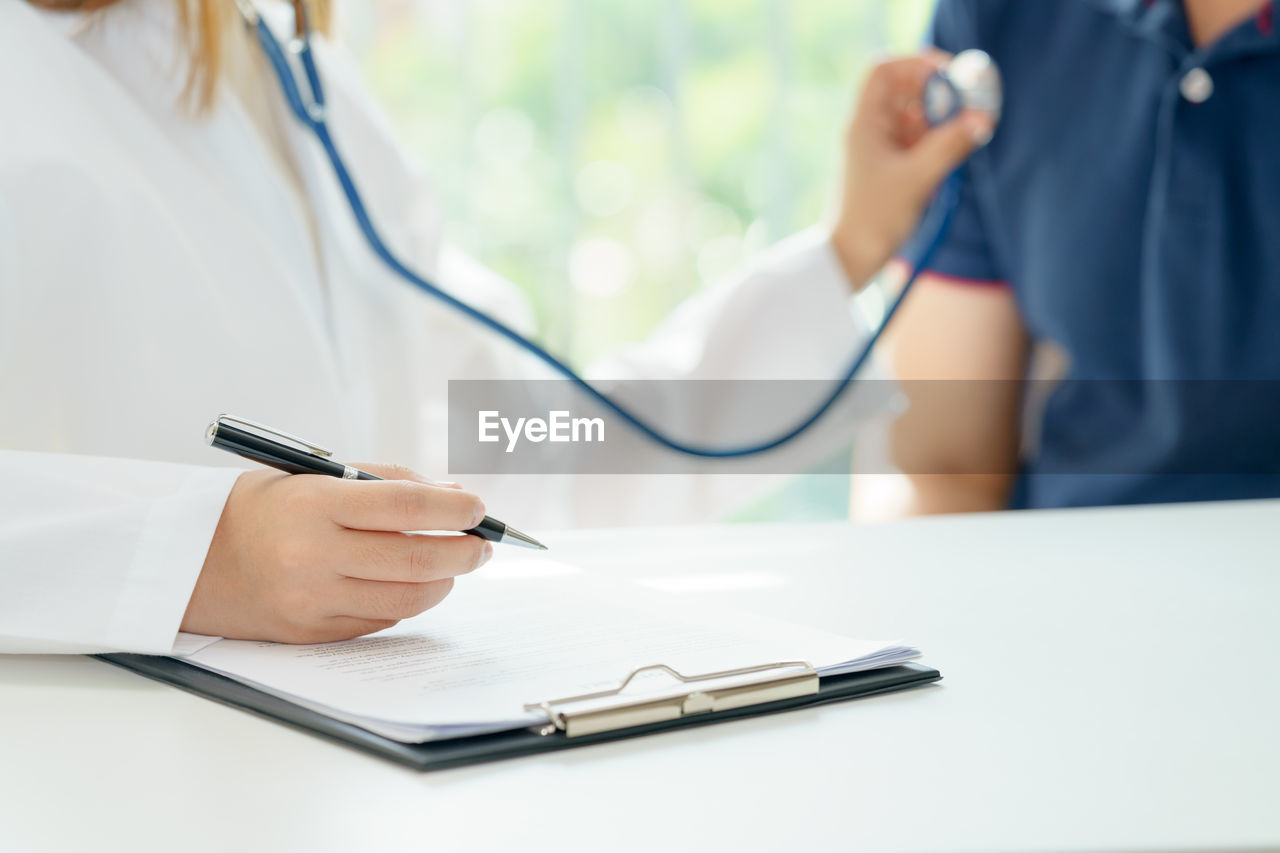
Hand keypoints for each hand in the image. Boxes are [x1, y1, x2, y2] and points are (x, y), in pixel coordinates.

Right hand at [181, 464, 491, 642]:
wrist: (186, 560)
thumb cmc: (260, 508)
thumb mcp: (313, 475)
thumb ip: (387, 482)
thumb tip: (454, 497)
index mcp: (313, 504)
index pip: (407, 507)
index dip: (455, 510)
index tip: (480, 508)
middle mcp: (312, 555)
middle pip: (417, 560)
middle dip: (465, 551)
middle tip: (484, 542)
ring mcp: (311, 600)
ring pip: (408, 599)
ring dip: (446, 581)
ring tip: (456, 562)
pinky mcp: (311, 633)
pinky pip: (381, 620)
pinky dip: (408, 601)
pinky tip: (412, 583)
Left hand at [831, 52, 995, 286]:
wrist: (850, 260)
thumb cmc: (873, 220)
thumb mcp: (917, 179)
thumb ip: (950, 145)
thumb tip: (982, 118)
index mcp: (864, 124)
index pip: (885, 71)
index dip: (917, 64)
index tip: (950, 74)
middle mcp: (868, 131)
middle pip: (905, 92)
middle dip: (939, 96)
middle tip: (968, 109)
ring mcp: (878, 150)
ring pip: (913, 118)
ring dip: (941, 122)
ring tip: (962, 136)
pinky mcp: (888, 169)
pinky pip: (916, 142)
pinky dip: (936, 143)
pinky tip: (950, 157)